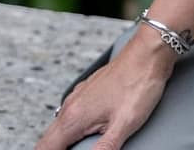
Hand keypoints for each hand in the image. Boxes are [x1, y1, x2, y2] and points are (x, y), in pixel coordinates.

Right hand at [38, 29, 174, 149]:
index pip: (45, 148)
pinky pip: (72, 113)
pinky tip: (88, 131)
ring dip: (63, 141)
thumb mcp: (124, 124)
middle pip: (50, 138)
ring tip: (75, 148)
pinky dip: (74, 127)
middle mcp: (71, 105)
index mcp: (74, 117)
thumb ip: (105, 148)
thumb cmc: (139, 83)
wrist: (148, 53)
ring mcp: (79, 96)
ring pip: (60, 125)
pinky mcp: (89, 91)